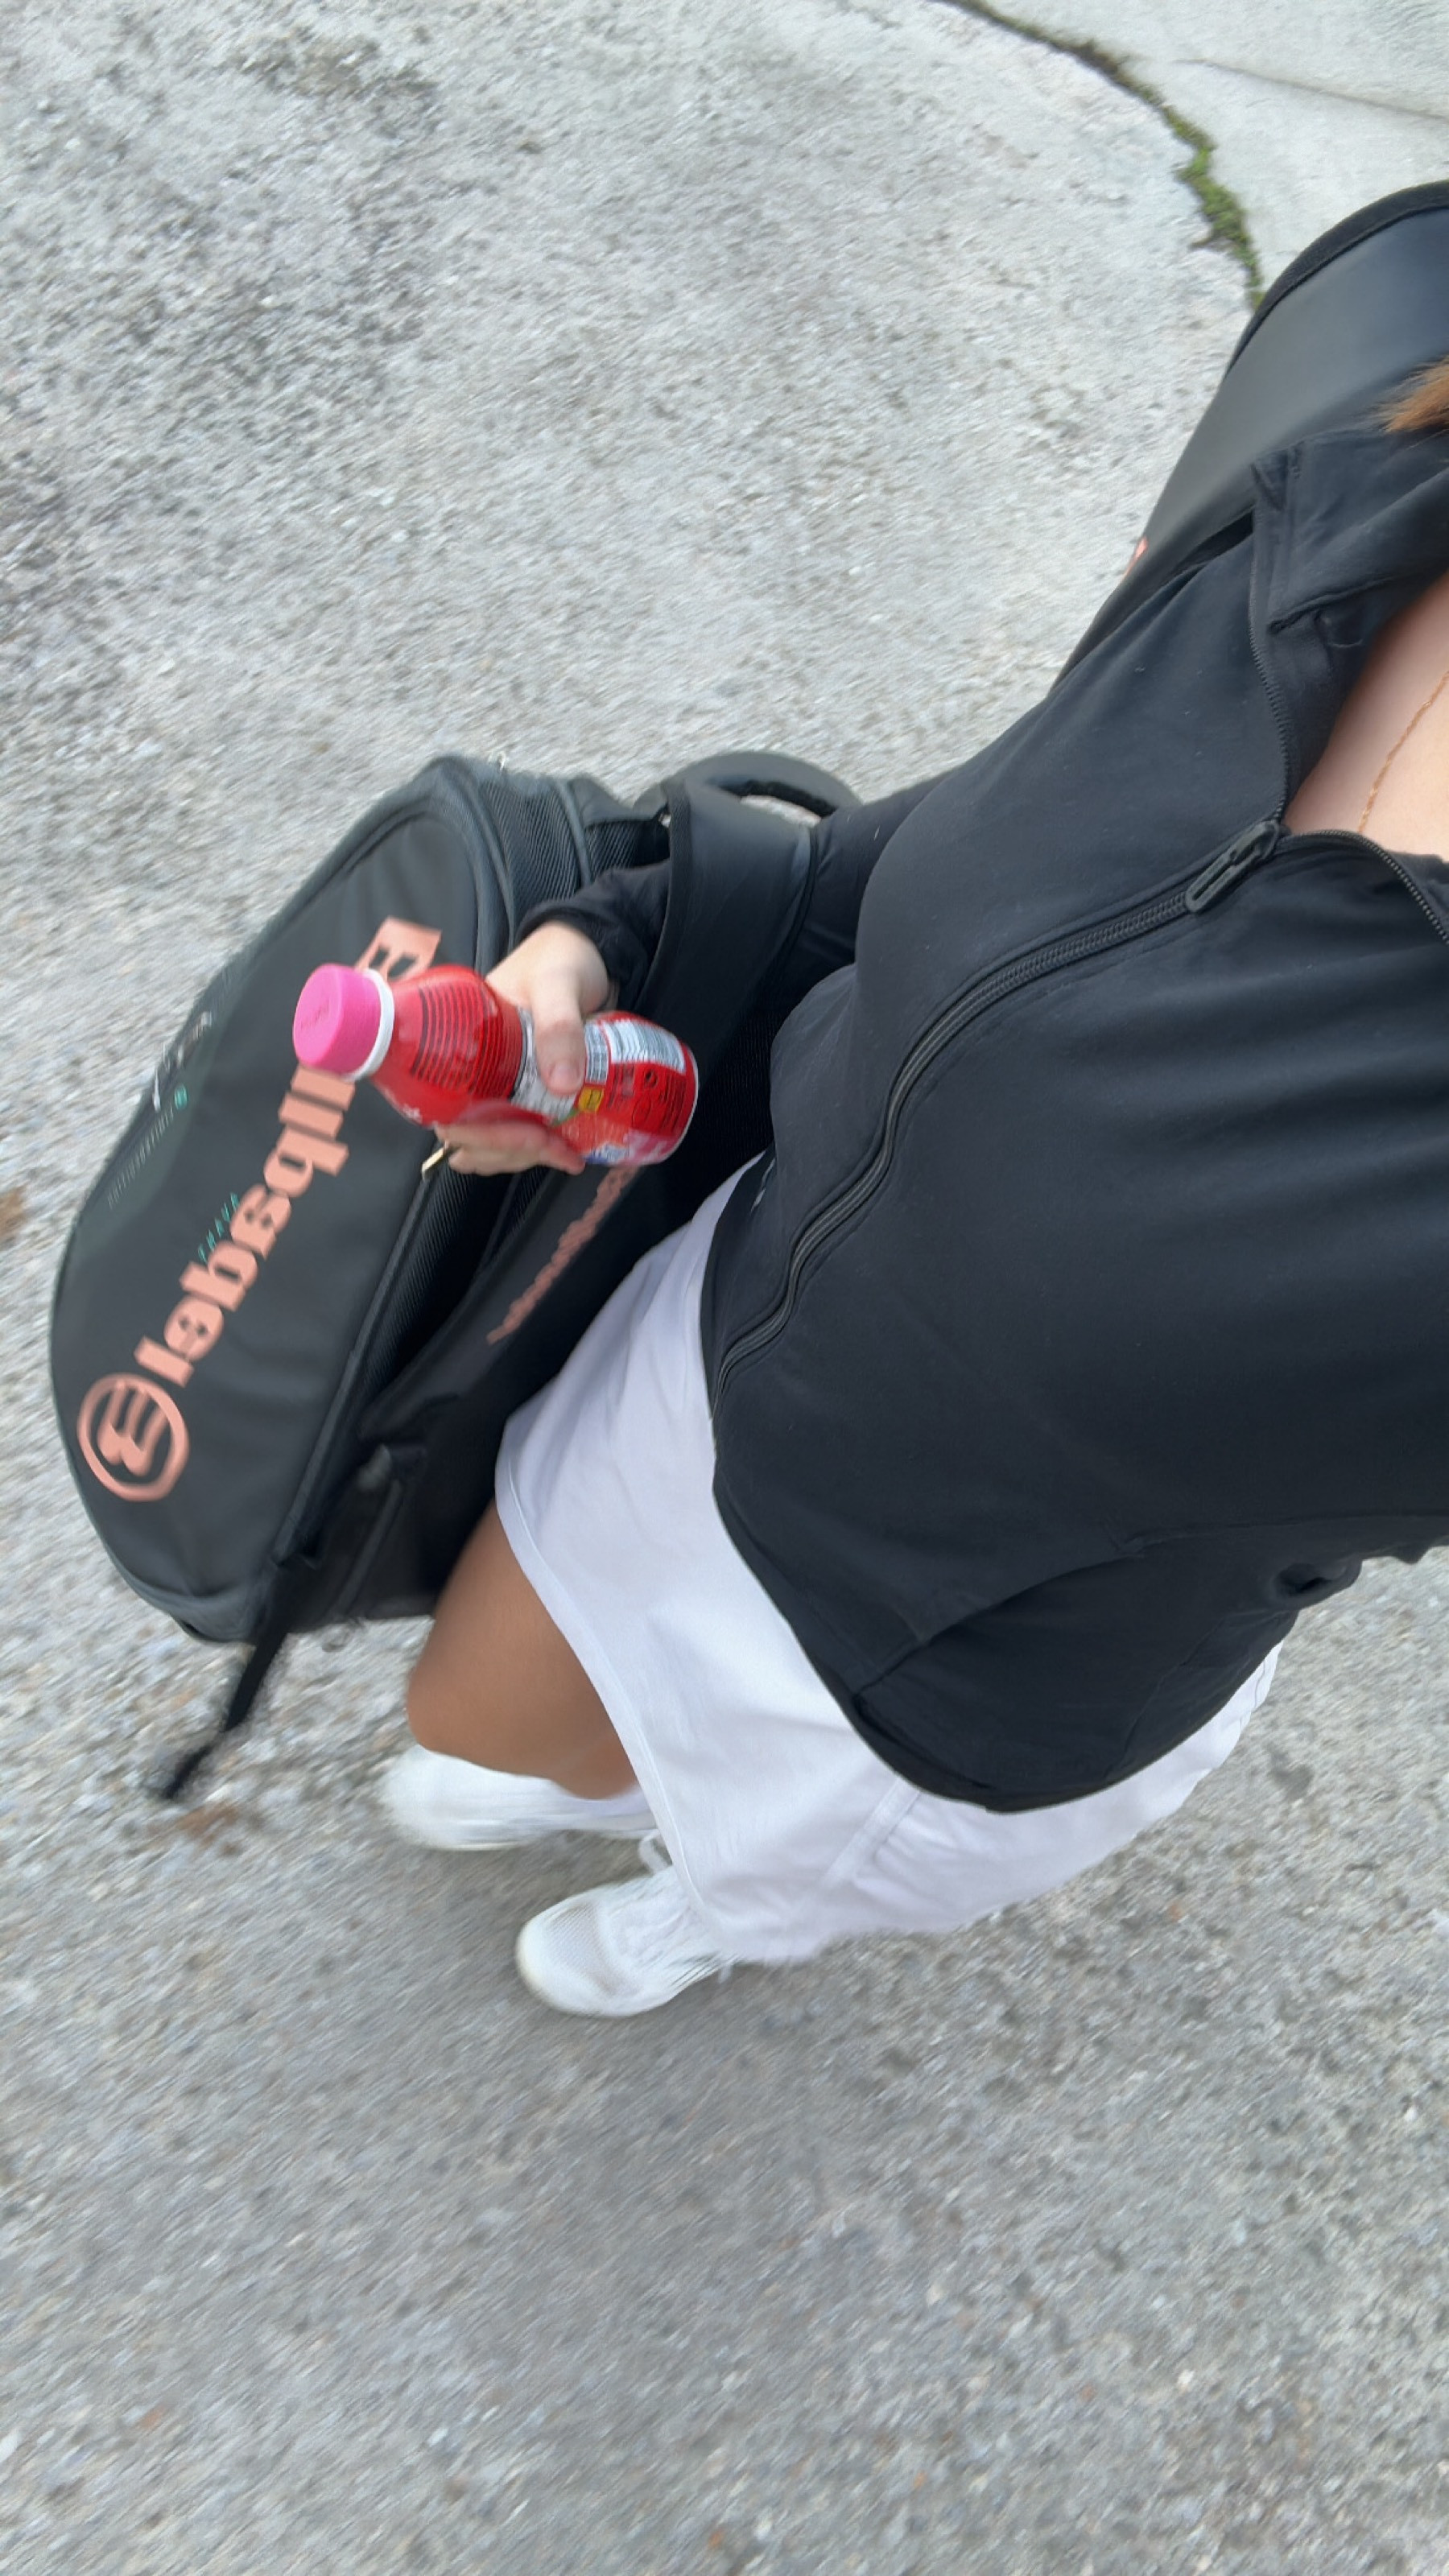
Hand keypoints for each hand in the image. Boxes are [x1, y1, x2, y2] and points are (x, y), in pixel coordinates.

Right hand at [433, 922, 614, 1177]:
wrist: (586, 949)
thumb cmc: (561, 957)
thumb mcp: (558, 984)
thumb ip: (558, 1026)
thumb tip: (560, 1085)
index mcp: (459, 1042)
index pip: (445, 1106)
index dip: (478, 1135)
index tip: (526, 1140)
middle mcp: (469, 1066)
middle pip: (466, 1131)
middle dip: (507, 1152)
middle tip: (558, 1152)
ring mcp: (494, 1080)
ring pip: (488, 1138)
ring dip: (521, 1157)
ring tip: (567, 1156)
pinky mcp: (521, 1088)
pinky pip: (513, 1129)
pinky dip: (533, 1148)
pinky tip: (563, 1151)